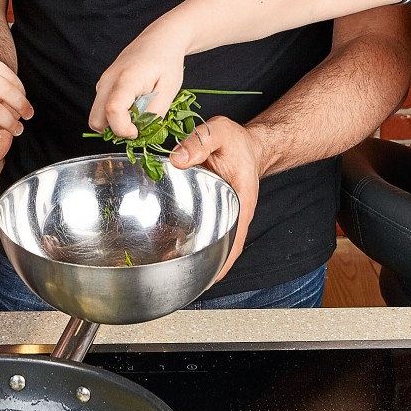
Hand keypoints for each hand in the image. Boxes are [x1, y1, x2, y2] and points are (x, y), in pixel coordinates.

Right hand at [89, 30, 188, 138]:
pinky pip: (102, 109)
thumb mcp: (169, 90)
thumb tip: (141, 131)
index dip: (124, 129)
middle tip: (138, 124)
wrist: (160, 40)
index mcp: (126, 79)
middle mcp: (108, 81)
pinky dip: (116, 115)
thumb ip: (154, 114)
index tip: (139, 131)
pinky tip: (134, 105)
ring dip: (116, 122)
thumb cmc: (167, 61)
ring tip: (139, 111)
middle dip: (116, 130)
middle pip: (96, 121)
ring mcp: (103, 82)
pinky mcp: (104, 85)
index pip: (113, 111)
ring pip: (98, 117)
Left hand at [165, 116, 260, 280]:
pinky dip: (185, 238)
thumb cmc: (237, 140)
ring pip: (209, 240)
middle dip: (204, 264)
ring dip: (192, 254)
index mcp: (242, 200)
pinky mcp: (210, 210)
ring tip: (168, 267)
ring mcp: (222, 213)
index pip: (236, 237)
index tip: (212, 278)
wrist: (244, 143)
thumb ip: (200, 141)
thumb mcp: (220, 132)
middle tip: (178, 275)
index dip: (225, 260)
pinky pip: (199, 228)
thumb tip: (177, 159)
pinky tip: (166, 244)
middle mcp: (233, 213)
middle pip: (221, 245)